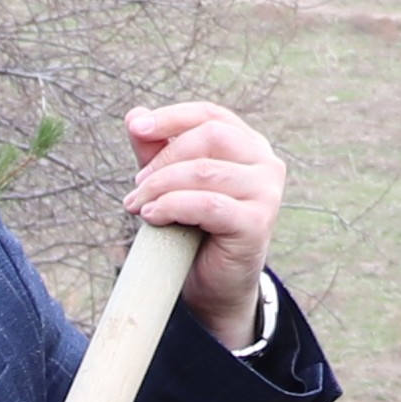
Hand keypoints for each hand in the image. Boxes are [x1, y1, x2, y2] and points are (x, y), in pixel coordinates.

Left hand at [125, 99, 283, 341]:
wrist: (214, 286)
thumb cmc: (194, 230)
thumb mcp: (171, 184)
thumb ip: (156, 150)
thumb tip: (134, 115)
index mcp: (248, 145)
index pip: (210, 114)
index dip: (171, 117)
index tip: (136, 128)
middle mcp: (266, 163)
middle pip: (210, 136)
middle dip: (164, 159)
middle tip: (137, 186)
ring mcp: (267, 192)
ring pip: (206, 171)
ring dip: (161, 186)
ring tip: (137, 205)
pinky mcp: (258, 222)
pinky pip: (209, 204)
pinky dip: (172, 206)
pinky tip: (151, 216)